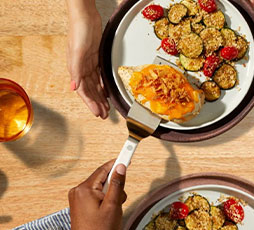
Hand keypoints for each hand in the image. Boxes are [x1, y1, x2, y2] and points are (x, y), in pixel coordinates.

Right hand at [67, 1, 109, 118]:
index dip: (91, 104)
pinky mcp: (95, 58)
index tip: (97, 114)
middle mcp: (81, 69)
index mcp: (76, 69)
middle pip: (91, 91)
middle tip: (103, 115)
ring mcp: (88, 64)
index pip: (84, 92)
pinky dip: (102, 85)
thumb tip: (74, 87)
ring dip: (100, 97)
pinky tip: (106, 91)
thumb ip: (76, 71)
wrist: (85, 18)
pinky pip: (99, 76)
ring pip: (95, 85)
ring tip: (106, 108)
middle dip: (97, 104)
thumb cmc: (79, 32)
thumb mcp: (78, 53)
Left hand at [67, 160, 126, 229]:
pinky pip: (95, 195)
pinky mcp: (78, 205)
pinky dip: (104, 200)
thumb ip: (117, 185)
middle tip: (119, 201)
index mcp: (85, 189)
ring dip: (110, 195)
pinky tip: (106, 213)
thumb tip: (121, 167)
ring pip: (100, 188)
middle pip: (102, 179)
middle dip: (115, 187)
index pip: (104, 169)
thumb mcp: (113, 206)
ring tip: (112, 211)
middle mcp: (78, 191)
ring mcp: (77, 198)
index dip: (118, 163)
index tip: (128, 155)